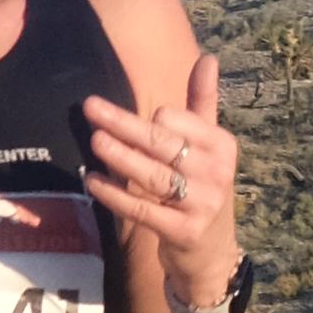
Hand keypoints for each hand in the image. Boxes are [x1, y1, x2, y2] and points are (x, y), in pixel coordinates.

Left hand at [84, 53, 241, 296]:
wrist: (212, 253)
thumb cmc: (202, 189)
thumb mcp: (209, 147)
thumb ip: (203, 103)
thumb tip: (208, 58)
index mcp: (222, 145)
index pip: (176, 120)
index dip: (150, 118)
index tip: (126, 120)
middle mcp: (216, 172)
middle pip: (160, 142)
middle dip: (123, 125)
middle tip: (90, 108)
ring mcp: (201, 204)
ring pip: (151, 175)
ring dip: (119, 157)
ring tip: (93, 141)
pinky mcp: (183, 232)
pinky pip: (142, 210)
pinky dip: (115, 195)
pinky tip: (92, 181)